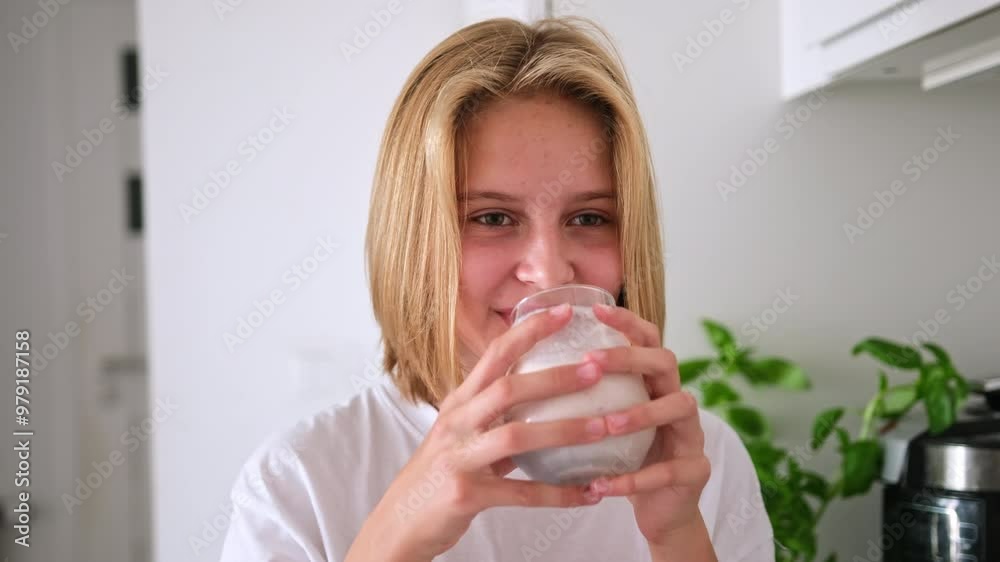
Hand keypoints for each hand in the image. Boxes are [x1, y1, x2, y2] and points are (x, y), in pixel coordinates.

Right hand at [347, 304, 611, 561]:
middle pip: (508, 389)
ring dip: (566, 430)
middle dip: (556, 377)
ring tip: (605, 428)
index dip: (530, 331)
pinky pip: (522, 493)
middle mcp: (457, 423)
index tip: (566, 312)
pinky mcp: (467, 494)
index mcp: (459, 403)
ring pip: (517, 437)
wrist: (401, 523)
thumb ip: (499, 419)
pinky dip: (560, 494)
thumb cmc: (439, 475)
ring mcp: (459, 458)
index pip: (495, 355)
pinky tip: (591, 493)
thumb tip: (547, 404)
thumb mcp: (462, 437)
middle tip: (597, 369)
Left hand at [582, 303, 712, 548]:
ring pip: (679, 407)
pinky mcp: (696, 472)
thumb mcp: (603, 423)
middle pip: (666, 361)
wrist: (660, 509)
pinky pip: (669, 471)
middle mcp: (677, 399)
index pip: (646, 339)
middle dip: (630, 358)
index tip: (594, 310)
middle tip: (592, 363)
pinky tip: (602, 485)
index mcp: (653, 384)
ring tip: (607, 424)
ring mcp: (692, 434)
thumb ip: (579, 399)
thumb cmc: (624, 459)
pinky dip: (634, 478)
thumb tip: (519, 373)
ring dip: (641, 413)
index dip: (625, 322)